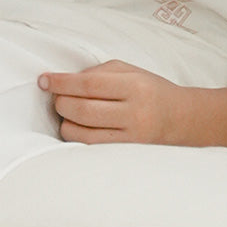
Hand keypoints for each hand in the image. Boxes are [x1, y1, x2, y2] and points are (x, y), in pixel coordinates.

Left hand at [39, 60, 183, 144]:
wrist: (182, 119)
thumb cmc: (151, 90)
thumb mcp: (130, 71)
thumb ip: (98, 72)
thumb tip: (65, 81)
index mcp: (135, 87)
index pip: (89, 84)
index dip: (61, 82)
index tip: (44, 80)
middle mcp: (135, 114)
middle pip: (82, 109)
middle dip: (61, 102)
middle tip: (57, 96)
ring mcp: (131, 138)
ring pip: (82, 133)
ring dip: (65, 121)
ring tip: (68, 112)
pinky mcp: (127, 155)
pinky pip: (90, 148)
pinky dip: (76, 136)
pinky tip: (77, 126)